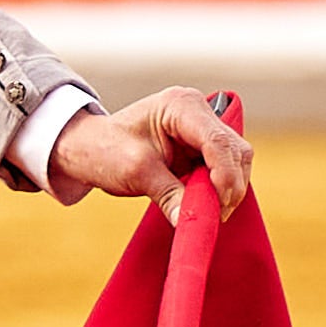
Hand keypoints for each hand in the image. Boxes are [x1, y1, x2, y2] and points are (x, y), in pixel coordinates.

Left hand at [52, 88, 253, 218]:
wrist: (90, 148)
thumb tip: (191, 221)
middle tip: (217, 215)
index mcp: (181, 105)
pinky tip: (207, 202)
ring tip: (211, 212)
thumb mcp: (136, 173)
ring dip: (229, 187)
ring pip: (236, 158)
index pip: (217, 140)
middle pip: (234, 149)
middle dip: (231, 184)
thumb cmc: (106, 151)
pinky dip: (220, 186)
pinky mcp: (201, 144)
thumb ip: (168, 194)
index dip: (224, 175)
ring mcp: (202, 126)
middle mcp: (198, 110)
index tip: (219, 205)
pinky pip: (224, 166)